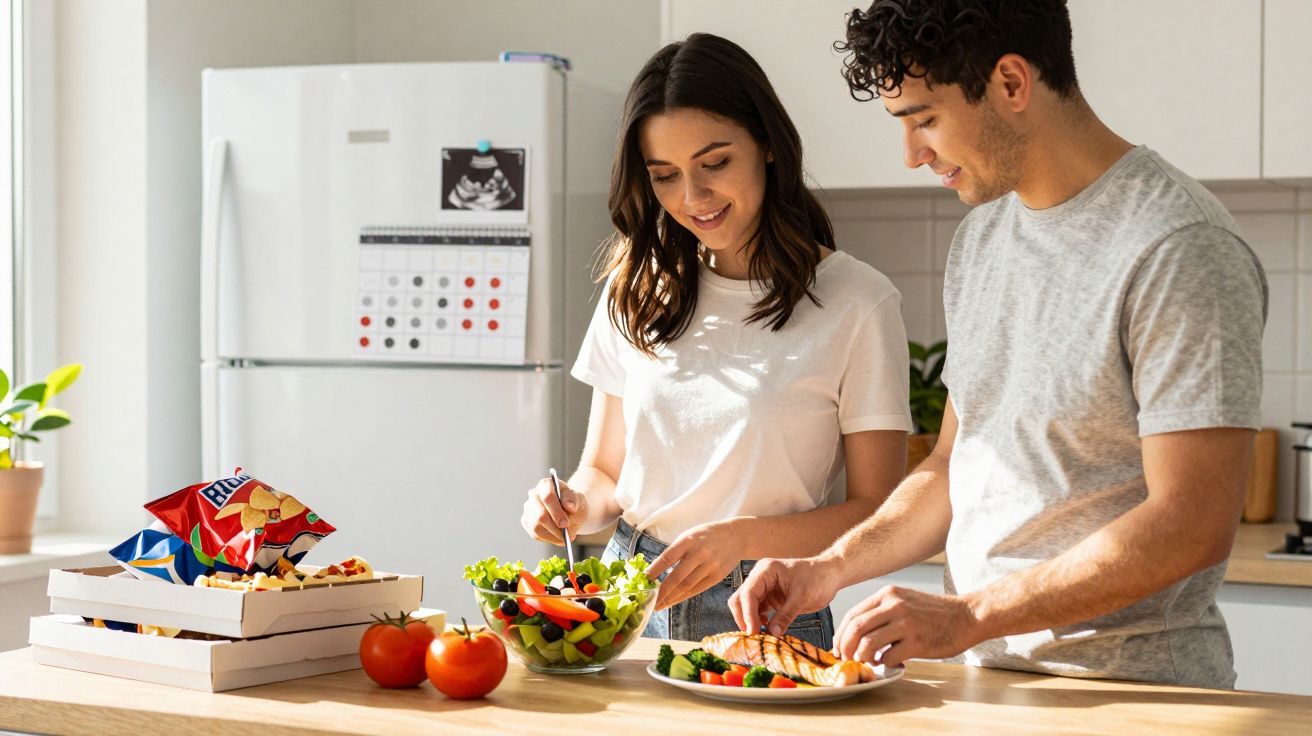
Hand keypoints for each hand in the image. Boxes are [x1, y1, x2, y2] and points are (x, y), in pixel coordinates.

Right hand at [520, 477, 587, 545]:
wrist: (570, 511)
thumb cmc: (573, 504)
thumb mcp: (580, 500)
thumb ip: (574, 501)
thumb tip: (570, 507)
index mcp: (546, 484)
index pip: (547, 497)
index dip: (556, 512)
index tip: (565, 524)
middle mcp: (534, 494)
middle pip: (540, 514)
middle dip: (555, 527)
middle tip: (568, 535)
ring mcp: (528, 508)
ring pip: (536, 527)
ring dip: (553, 535)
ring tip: (566, 537)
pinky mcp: (527, 521)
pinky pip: (535, 534)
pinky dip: (549, 538)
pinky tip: (558, 537)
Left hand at [647, 520, 742, 610]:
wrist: (736, 536)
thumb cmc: (706, 536)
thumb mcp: (689, 535)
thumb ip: (675, 551)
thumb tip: (655, 571)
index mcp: (688, 540)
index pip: (667, 558)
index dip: (654, 571)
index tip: (642, 582)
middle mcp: (699, 554)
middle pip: (677, 578)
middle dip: (661, 592)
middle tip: (648, 602)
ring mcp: (710, 566)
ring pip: (686, 587)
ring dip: (670, 598)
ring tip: (658, 605)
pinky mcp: (717, 576)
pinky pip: (697, 589)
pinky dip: (682, 597)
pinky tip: (672, 602)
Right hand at [729, 556, 841, 636]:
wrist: (829, 575)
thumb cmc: (818, 578)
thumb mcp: (802, 597)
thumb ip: (786, 615)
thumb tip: (772, 634)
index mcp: (766, 570)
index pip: (748, 593)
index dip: (747, 613)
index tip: (752, 631)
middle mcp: (760, 577)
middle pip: (740, 599)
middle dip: (743, 617)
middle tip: (753, 635)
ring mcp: (764, 587)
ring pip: (745, 606)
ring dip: (749, 620)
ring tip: (759, 635)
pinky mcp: (769, 598)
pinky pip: (756, 611)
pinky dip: (757, 621)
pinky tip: (766, 629)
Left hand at [833, 585, 981, 667]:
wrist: (967, 616)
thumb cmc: (935, 612)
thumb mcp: (905, 600)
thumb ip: (883, 612)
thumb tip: (858, 635)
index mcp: (888, 594)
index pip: (853, 614)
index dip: (841, 634)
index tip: (838, 648)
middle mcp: (895, 605)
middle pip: (856, 628)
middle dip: (845, 647)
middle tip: (846, 659)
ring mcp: (906, 623)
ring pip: (868, 642)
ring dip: (862, 657)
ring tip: (867, 661)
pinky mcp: (918, 641)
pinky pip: (889, 656)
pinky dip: (884, 662)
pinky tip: (890, 662)